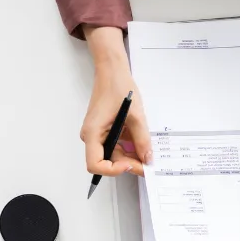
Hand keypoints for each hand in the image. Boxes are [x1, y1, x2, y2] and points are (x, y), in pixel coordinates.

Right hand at [81, 26, 151, 176]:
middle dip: (127, 165)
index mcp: (93, 133)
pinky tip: (140, 145)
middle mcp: (91, 136)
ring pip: (112, 155)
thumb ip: (142, 140)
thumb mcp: (135, 116)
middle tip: (147, 165)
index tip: (130, 163)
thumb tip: (147, 159)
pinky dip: (128, 148)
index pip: (95, 165)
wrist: (112, 71)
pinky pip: (114, 145)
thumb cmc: (118, 87)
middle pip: (106, 162)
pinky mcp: (103, 131)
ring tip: (147, 154)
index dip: (113, 170)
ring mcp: (97, 134)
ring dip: (129, 157)